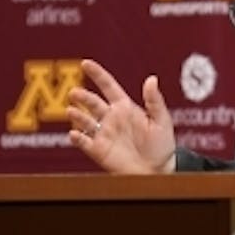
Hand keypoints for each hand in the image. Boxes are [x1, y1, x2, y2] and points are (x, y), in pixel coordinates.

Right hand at [67, 58, 177, 173]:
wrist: (159, 171)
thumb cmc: (162, 145)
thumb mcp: (162, 121)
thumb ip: (155, 101)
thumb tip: (152, 79)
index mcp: (125, 107)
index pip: (108, 86)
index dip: (97, 74)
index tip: (86, 63)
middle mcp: (111, 118)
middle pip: (93, 103)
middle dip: (83, 97)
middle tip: (75, 93)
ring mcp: (104, 134)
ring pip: (85, 121)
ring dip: (77, 116)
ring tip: (72, 110)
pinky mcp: (99, 151)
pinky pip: (84, 142)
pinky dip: (78, 138)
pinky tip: (74, 134)